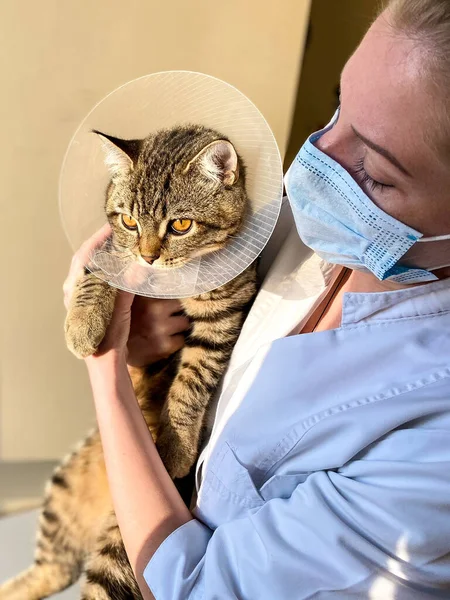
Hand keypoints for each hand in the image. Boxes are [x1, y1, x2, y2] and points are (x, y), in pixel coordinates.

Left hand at [63, 225, 189, 363]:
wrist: (105, 363)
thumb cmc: (109, 338)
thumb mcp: (119, 309)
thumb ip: (127, 285)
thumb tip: (140, 264)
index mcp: (76, 290)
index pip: (84, 256)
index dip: (97, 239)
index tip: (111, 227)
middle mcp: (74, 293)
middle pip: (85, 260)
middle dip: (100, 245)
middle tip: (117, 234)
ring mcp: (80, 300)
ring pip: (89, 271)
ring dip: (103, 258)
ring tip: (119, 247)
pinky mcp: (88, 307)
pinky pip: (95, 281)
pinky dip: (106, 271)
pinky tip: (118, 269)